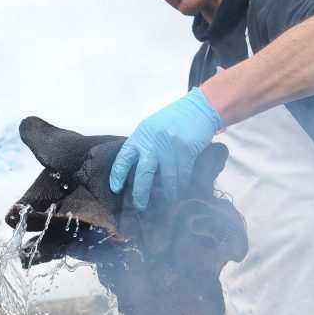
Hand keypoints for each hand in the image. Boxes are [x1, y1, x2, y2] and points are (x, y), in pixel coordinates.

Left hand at [109, 88, 222, 209]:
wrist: (198, 109)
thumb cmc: (173, 120)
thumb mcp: (152, 129)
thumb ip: (144, 146)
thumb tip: (137, 172)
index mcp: (140, 136)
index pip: (124, 157)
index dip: (118, 175)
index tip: (115, 189)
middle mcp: (152, 141)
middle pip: (143, 173)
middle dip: (141, 193)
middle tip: (140, 206)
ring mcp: (170, 146)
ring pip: (167, 178)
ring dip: (169, 193)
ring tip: (169, 201)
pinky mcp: (186, 149)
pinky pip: (183, 174)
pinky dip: (182, 185)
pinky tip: (181, 190)